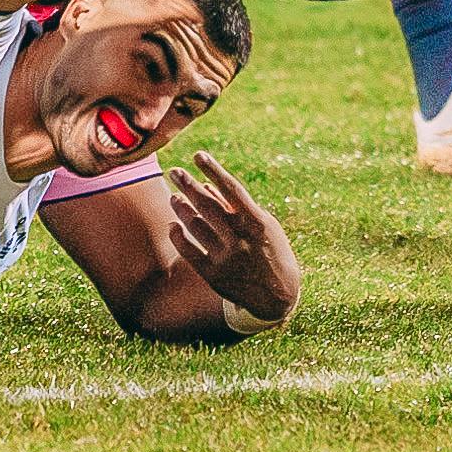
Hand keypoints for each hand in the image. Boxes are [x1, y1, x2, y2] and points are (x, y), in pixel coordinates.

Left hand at [166, 150, 301, 324]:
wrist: (278, 297)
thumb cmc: (270, 252)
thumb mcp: (263, 227)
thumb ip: (235, 206)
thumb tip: (206, 184)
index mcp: (257, 223)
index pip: (232, 189)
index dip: (214, 170)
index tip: (198, 155)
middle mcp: (240, 238)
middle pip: (207, 204)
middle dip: (188, 185)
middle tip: (175, 172)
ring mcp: (226, 257)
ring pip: (194, 224)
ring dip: (180, 207)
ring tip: (174, 197)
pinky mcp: (213, 274)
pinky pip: (187, 249)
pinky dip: (177, 234)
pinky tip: (173, 224)